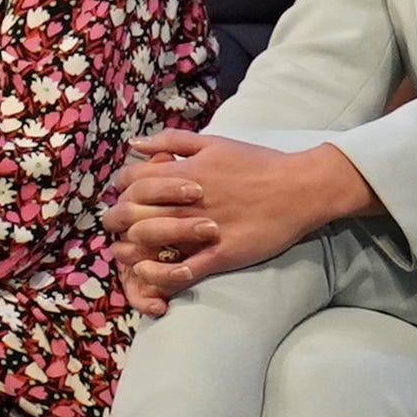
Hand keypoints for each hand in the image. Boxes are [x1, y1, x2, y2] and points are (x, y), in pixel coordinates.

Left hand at [110, 129, 373, 304]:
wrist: (300, 187)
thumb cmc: (257, 163)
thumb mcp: (212, 142)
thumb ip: (172, 141)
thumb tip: (134, 144)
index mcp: (183, 172)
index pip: (131, 182)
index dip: (120, 192)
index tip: (124, 200)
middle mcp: (187, 200)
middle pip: (132, 212)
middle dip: (116, 222)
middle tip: (115, 230)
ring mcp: (203, 228)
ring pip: (151, 240)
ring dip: (131, 250)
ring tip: (128, 255)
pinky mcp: (221, 253)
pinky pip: (183, 269)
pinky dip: (161, 275)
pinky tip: (150, 276)